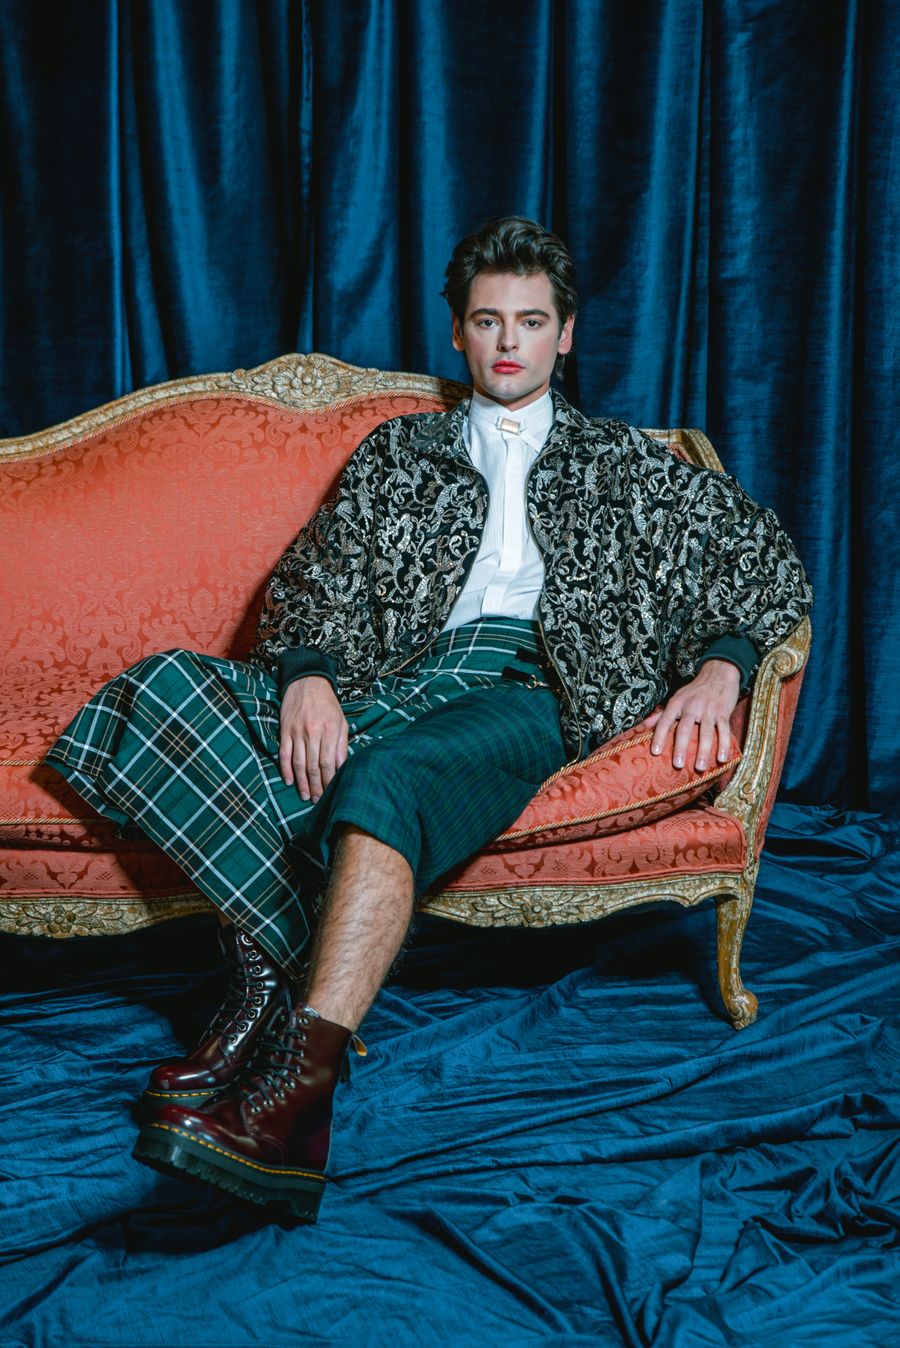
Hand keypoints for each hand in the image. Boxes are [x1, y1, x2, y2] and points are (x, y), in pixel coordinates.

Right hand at [279, 677, 348, 801]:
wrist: (307, 682)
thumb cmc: (328, 704)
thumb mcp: (341, 721)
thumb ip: (342, 744)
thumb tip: (343, 767)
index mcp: (330, 731)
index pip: (329, 762)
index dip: (329, 780)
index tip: (330, 792)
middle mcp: (313, 733)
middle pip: (313, 766)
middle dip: (316, 786)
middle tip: (317, 801)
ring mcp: (297, 732)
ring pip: (299, 763)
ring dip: (301, 782)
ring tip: (305, 796)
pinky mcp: (285, 730)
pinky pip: (284, 754)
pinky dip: (286, 769)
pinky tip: (288, 781)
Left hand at [643, 660, 740, 771]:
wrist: (718, 673)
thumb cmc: (695, 690)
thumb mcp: (677, 698)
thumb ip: (661, 714)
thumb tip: (643, 726)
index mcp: (677, 703)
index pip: (665, 721)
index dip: (659, 736)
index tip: (656, 752)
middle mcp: (691, 706)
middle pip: (685, 728)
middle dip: (680, 747)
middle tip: (678, 765)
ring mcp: (708, 709)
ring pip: (705, 732)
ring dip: (703, 751)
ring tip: (700, 767)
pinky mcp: (723, 711)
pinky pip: (723, 730)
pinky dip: (723, 744)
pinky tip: (722, 758)